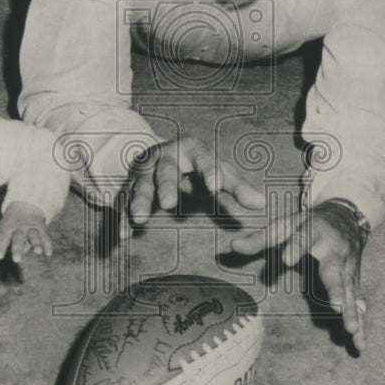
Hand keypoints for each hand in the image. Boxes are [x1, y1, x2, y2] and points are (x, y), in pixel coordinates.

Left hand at [0, 201, 52, 262]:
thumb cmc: (10, 226)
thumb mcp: (4, 231)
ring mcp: (31, 228)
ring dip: (36, 244)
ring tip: (38, 251)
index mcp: (7, 229)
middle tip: (17, 259)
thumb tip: (18, 254)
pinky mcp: (42, 229)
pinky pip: (45, 238)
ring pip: (34, 236)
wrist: (25, 206)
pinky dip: (47, 245)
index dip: (1, 248)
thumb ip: (8, 244)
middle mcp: (19, 229)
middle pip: (18, 239)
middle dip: (18, 249)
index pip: (3, 239)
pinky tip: (48, 254)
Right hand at [122, 136, 264, 237]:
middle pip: (165, 171)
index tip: (216, 187)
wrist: (162, 155)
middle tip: (169, 204)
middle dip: (166, 186)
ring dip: (140, 201)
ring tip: (140, 219)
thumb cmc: (197, 167)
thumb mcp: (218, 173)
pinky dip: (122, 219)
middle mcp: (164, 156)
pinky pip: (123, 203)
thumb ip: (237, 188)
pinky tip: (123, 235)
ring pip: (141, 186)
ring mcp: (144, 172)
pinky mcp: (129, 187)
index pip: (203, 158)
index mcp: (191, 149)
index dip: (209, 172)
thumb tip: (261, 203)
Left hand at [230, 200, 367, 350]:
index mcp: (314, 232)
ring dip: (352, 312)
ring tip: (351, 330)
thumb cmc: (306, 224)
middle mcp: (335, 251)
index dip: (295, 246)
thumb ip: (259, 239)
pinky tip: (360, 342)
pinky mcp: (354, 282)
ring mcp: (348, 268)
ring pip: (351, 291)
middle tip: (336, 306)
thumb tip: (232, 246)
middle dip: (336, 289)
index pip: (303, 238)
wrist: (345, 218)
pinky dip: (360, 322)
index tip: (287, 258)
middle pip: (334, 271)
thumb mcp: (283, 226)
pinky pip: (358, 303)